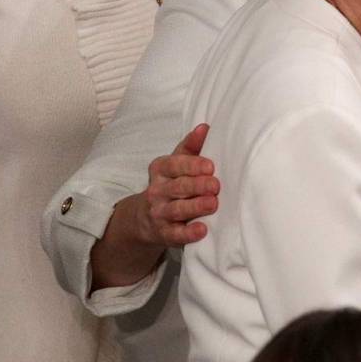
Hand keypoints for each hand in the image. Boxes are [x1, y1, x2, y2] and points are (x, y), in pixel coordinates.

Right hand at [139, 122, 220, 245]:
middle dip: (197, 186)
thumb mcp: (176, 163)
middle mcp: (157, 191)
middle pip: (178, 187)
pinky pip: (175, 234)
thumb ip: (191, 146)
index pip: (174, 164)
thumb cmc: (171, 183)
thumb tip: (205, 127)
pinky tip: (202, 230)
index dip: (192, 165)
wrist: (144, 218)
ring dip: (195, 206)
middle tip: (216, 185)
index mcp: (160, 169)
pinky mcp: (163, 233)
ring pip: (176, 209)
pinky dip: (188, 233)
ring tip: (213, 204)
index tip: (211, 166)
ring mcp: (159, 213)